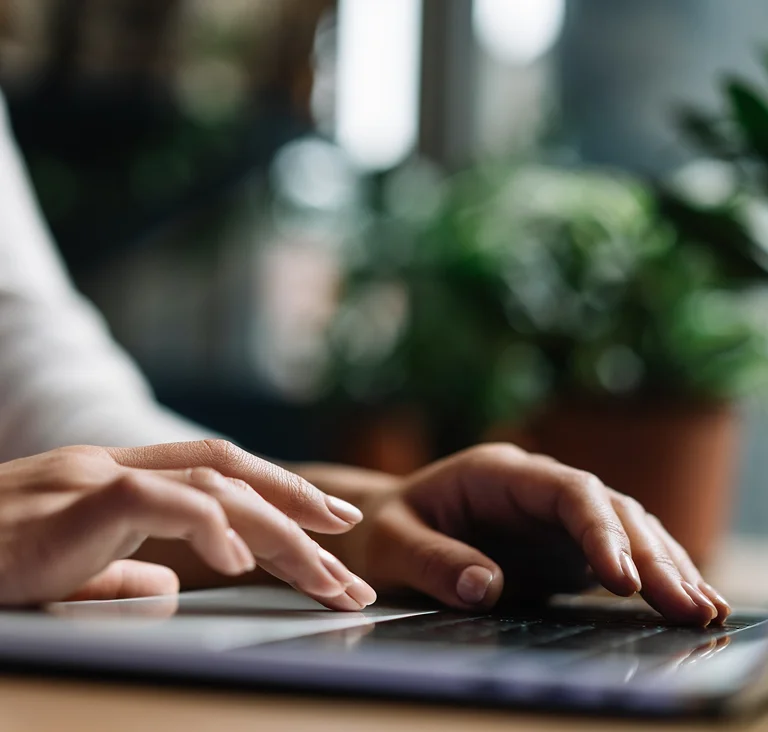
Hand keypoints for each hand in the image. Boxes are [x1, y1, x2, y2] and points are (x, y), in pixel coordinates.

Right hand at [0, 441, 375, 608]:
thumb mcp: (63, 569)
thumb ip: (120, 571)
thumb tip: (172, 586)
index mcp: (119, 478)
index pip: (218, 472)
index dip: (279, 492)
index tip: (330, 524)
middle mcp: (114, 466)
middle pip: (231, 475)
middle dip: (299, 511)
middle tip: (352, 549)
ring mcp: (92, 478)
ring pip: (212, 485)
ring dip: (278, 531)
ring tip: (327, 575)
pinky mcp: (68, 504)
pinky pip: (156, 503)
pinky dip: (207, 526)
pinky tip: (240, 563)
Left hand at [307, 444, 730, 625]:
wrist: (386, 528)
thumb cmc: (385, 530)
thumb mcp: (392, 544)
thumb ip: (433, 560)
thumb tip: (485, 587)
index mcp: (497, 473)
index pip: (566, 490)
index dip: (600, 529)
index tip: (622, 578)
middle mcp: (535, 488)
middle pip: (608, 507)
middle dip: (650, 553)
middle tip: (687, 605)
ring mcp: (552, 515)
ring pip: (623, 527)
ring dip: (663, 564)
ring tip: (701, 609)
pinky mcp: (560, 545)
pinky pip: (615, 554)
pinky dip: (649, 575)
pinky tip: (681, 602)